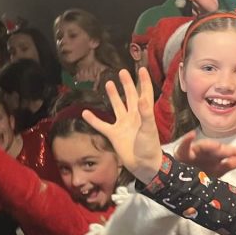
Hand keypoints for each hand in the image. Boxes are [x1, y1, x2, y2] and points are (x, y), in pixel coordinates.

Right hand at [82, 68, 162, 182]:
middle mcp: (133, 117)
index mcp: (143, 113)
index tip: (141, 69)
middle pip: (130, 96)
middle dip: (127, 84)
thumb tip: (141, 97)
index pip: (144, 94)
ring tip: (108, 83)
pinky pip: (101, 125)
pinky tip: (85, 112)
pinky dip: (93, 120)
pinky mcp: (114, 135)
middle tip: (122, 71)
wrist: (143, 165)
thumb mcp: (148, 129)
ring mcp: (123, 125)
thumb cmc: (149, 147)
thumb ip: (145, 113)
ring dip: (113, 96)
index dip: (144, 82)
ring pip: (117, 107)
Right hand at [175, 131, 235, 177]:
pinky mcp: (182, 154)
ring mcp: (195, 154)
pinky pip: (184, 147)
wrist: (177, 175)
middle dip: (227, 151)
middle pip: (218, 152)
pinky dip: (187, 140)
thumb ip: (229, 165)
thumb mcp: (214, 174)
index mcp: (215, 162)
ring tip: (217, 146)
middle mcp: (207, 156)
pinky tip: (191, 135)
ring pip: (204, 147)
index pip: (228, 161)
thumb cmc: (197, 173)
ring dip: (210, 146)